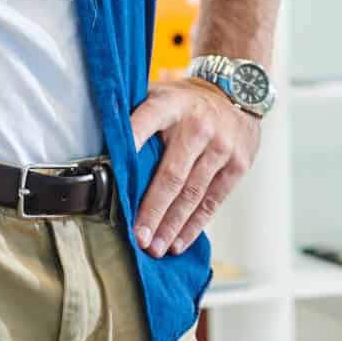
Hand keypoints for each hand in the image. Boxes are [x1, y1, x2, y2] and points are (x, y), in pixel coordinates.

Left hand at [128, 79, 260, 254]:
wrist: (238, 92)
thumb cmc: (187, 102)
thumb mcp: (161, 95)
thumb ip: (136, 117)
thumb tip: (102, 150)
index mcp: (171, 105)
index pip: (145, 123)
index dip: (130, 144)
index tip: (113, 170)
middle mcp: (198, 126)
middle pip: (171, 175)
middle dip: (153, 211)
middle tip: (138, 238)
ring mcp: (221, 146)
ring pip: (192, 194)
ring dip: (172, 225)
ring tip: (155, 247)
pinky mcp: (238, 164)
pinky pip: (213, 200)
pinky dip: (194, 225)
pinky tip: (179, 241)